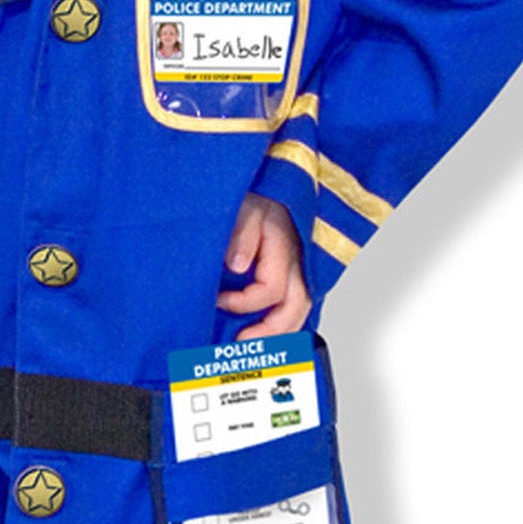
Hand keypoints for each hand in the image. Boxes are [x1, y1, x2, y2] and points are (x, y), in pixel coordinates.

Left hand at [216, 193, 313, 338]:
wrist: (275, 176)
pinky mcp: (299, 266)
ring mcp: (303, 265)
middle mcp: (300, 260)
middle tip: (242, 344)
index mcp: (285, 247)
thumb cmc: (259, 191)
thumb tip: (236, 265)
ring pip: (302, 307)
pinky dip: (288, 318)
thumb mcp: (244, 204)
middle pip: (296, 308)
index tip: (219, 300)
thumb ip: (242, 233)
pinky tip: (274, 331)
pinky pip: (299, 299)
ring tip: (259, 347)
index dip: (243, 303)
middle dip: (271, 333)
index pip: (271, 290)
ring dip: (282, 331)